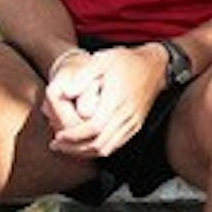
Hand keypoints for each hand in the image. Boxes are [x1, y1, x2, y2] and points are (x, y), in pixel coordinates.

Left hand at [47, 44, 165, 158]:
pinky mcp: (136, 126)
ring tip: (67, 148)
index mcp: (117, 100)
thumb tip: (66, 93)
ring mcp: (134, 122)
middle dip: (74, 148)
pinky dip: (98, 149)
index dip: (73, 136)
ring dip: (85, 152)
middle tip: (56, 145)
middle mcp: (127, 115)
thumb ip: (83, 75)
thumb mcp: (102, 59)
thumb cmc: (126, 61)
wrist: (155, 66)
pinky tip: (86, 145)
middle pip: (99, 143)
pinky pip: (117, 145)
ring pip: (107, 148)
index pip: (93, 128)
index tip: (58, 136)